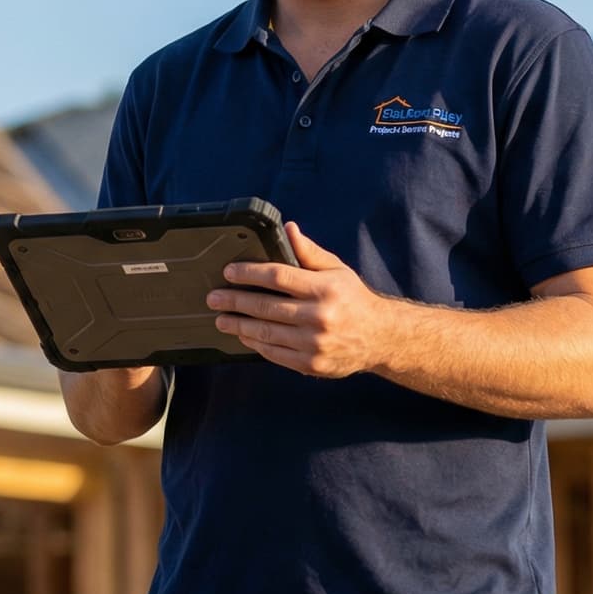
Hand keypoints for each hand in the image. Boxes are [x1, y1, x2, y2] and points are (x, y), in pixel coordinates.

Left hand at [206, 221, 387, 377]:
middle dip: (234, 301)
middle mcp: (319, 316)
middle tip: (213, 298)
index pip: (278, 276)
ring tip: (221, 319)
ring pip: (266, 333)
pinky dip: (255, 344)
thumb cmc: (353, 299)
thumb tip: (288, 229)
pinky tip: (243, 335)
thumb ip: (309, 252)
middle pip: (265, 306)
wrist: (379, 338)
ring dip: (238, 325)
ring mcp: (314, 343)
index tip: (229, 272)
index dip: (249, 273)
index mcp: (324, 288)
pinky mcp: (311, 364)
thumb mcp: (337, 270)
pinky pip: (275, 353)